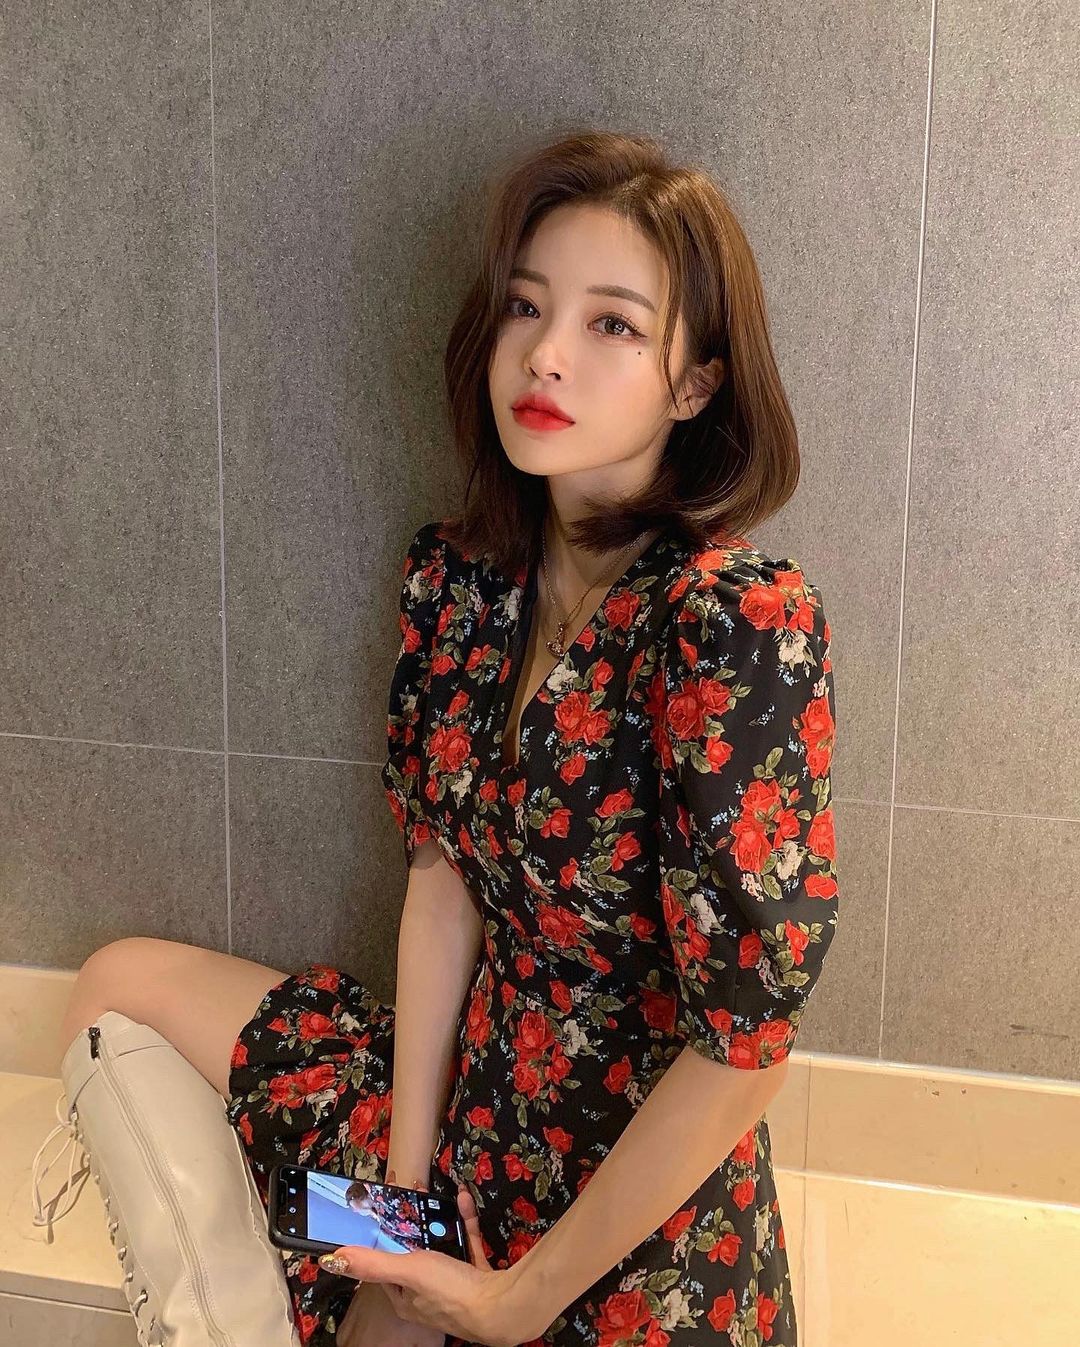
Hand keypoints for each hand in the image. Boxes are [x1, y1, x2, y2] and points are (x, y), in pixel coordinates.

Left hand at [318, 1179, 535, 1346]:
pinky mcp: (476, 1275)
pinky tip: (462, 1199)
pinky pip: (466, 1242)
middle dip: (412, 1223)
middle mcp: (426, 1295)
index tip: (381, 1208)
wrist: (500, 1305)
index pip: (384, 1266)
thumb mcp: (408, 1270)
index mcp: (404, 1298)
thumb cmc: (449, 1291)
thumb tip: (333, 1257)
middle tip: (410, 1193)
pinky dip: (464, 1221)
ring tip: (433, 1193)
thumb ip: (373, 1262)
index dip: (381, 1237)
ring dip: (438, 1219)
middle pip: (413, 1253)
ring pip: (440, 1246)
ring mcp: (453, 1285)